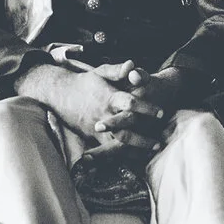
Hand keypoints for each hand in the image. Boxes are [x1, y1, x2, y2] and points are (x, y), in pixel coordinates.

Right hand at [30, 63, 168, 149]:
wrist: (62, 94)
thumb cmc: (86, 82)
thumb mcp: (101, 72)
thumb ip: (117, 70)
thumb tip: (132, 65)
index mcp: (109, 98)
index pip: (130, 103)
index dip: (146, 108)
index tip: (161, 113)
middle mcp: (104, 115)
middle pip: (125, 129)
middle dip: (142, 138)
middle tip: (159, 142)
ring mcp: (97, 128)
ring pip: (116, 143)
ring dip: (134, 149)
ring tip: (150, 153)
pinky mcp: (92, 136)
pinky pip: (108, 148)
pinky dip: (121, 155)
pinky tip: (135, 159)